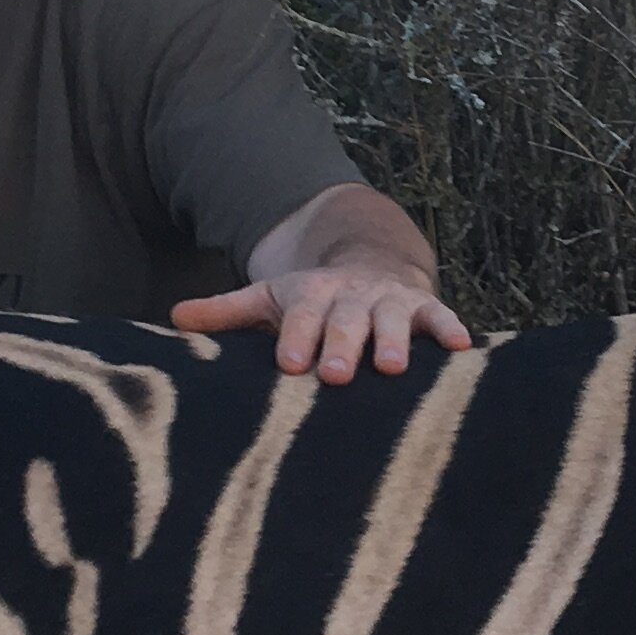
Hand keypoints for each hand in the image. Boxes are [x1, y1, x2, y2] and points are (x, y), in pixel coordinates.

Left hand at [170, 264, 471, 382]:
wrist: (369, 260)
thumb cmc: (314, 299)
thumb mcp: (269, 297)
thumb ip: (226, 311)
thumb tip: (174, 317)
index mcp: (311, 297)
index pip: (301, 319)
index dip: (297, 338)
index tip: (290, 364)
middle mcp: (351, 297)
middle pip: (346, 321)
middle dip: (342, 345)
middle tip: (335, 374)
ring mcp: (389, 301)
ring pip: (392, 320)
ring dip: (393, 342)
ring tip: (393, 368)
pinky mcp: (422, 307)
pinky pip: (439, 318)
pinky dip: (449, 331)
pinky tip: (461, 349)